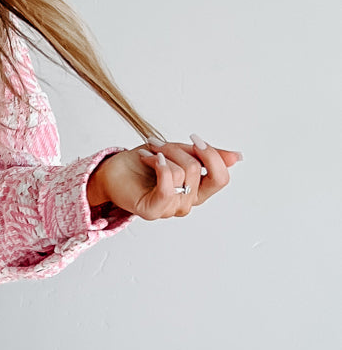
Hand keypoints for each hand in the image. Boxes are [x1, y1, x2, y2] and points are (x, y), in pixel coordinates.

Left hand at [88, 135, 242, 219]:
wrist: (113, 170)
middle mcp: (186, 203)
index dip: (213, 156)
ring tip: (149, 152)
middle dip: (179, 149)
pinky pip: (168, 186)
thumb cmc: (145, 163)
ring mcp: (169, 209)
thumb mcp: (181, 153)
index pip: (221, 179)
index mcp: (197, 191)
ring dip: (163, 154)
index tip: (195, 140)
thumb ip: (208, 157)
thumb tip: (237, 157)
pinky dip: (161, 166)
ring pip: (182, 173)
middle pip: (198, 170)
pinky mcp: (152, 210)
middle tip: (160, 144)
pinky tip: (150, 158)